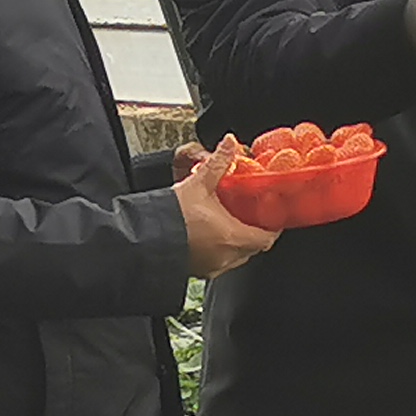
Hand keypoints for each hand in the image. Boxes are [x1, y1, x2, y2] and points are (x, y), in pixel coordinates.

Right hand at [174, 146, 280, 279]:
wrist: (143, 236)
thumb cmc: (172, 215)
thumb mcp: (199, 184)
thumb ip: (219, 162)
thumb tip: (229, 143)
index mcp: (233, 237)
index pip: (267, 239)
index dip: (272, 227)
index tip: (272, 216)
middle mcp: (226, 257)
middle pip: (253, 248)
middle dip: (254, 232)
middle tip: (251, 216)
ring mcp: (212, 267)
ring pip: (237, 257)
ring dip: (237, 242)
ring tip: (230, 224)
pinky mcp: (198, 272)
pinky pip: (219, 263)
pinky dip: (221, 250)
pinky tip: (211, 236)